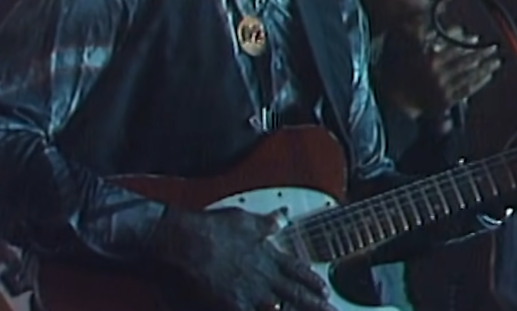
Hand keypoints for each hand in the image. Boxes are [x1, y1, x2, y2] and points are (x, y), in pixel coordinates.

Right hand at [150, 206, 334, 310]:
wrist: (185, 243)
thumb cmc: (212, 229)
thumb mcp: (246, 220)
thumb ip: (268, 223)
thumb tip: (282, 216)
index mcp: (268, 255)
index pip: (297, 271)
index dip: (312, 281)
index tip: (325, 290)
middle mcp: (263, 276)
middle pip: (296, 294)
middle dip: (316, 305)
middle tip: (331, 310)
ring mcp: (250, 294)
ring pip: (281, 308)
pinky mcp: (232, 306)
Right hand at [376, 25, 501, 127]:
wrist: (393, 100)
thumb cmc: (397, 72)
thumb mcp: (405, 48)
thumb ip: (423, 34)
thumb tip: (446, 27)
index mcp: (428, 59)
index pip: (452, 46)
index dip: (465, 41)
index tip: (475, 38)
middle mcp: (438, 74)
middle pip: (465, 60)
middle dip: (481, 53)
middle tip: (494, 47)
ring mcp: (443, 89)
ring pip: (469, 75)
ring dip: (485, 67)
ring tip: (497, 60)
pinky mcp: (446, 102)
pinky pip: (467, 90)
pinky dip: (479, 82)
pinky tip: (488, 75)